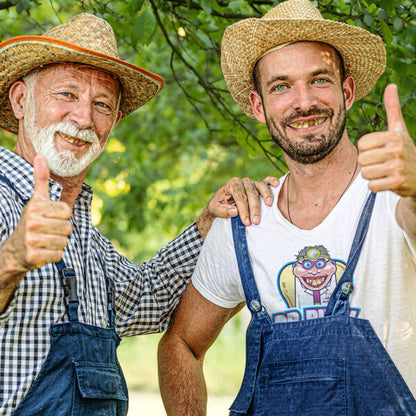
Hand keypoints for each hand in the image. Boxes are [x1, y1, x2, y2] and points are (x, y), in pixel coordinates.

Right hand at [6, 155, 72, 271]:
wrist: (15, 250)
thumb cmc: (32, 221)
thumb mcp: (36, 200)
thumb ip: (41, 179)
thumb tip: (41, 155)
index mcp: (36, 207)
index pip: (67, 212)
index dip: (62, 216)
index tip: (50, 217)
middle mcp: (32, 222)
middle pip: (68, 228)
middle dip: (61, 231)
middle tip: (47, 231)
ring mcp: (32, 240)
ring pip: (64, 242)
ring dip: (57, 243)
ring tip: (45, 241)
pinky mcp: (34, 256)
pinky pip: (58, 255)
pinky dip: (53, 255)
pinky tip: (43, 251)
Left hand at [207, 176, 278, 225]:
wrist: (221, 201)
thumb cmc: (218, 205)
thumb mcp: (214, 209)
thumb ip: (222, 210)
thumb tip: (235, 211)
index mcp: (232, 185)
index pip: (240, 196)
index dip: (243, 209)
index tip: (246, 221)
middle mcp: (243, 182)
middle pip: (251, 193)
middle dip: (254, 208)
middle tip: (256, 222)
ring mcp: (252, 183)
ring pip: (261, 186)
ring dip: (266, 195)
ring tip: (268, 205)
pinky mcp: (259, 185)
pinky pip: (267, 181)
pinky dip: (272, 181)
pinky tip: (277, 185)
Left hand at [358, 84, 415, 196]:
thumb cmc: (404, 149)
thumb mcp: (399, 129)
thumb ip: (392, 108)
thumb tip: (391, 85)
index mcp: (392, 135)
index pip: (361, 145)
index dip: (367, 150)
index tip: (380, 150)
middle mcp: (396, 149)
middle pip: (361, 160)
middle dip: (369, 164)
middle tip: (382, 163)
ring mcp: (397, 166)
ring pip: (365, 173)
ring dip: (373, 176)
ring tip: (384, 172)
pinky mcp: (397, 182)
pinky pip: (372, 186)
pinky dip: (377, 186)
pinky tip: (387, 181)